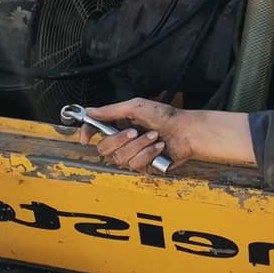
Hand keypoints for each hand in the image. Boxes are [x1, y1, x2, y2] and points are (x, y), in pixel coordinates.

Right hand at [78, 97, 193, 173]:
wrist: (187, 131)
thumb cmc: (167, 116)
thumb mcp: (137, 106)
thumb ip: (111, 110)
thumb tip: (90, 111)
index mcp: (120, 123)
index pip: (96, 130)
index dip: (88, 132)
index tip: (86, 136)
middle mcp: (124, 139)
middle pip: (104, 148)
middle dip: (119, 139)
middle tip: (134, 131)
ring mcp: (133, 153)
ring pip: (120, 158)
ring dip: (139, 146)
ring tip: (154, 137)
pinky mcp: (143, 165)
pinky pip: (135, 164)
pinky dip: (148, 154)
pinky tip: (158, 147)